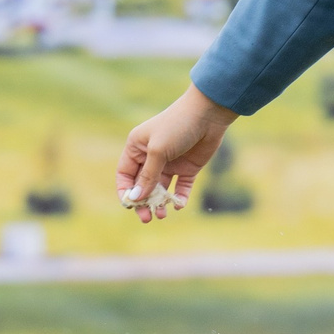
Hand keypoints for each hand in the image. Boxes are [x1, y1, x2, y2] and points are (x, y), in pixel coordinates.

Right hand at [116, 84, 237, 223]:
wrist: (208, 115)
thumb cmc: (177, 126)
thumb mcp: (158, 151)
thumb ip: (147, 176)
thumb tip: (135, 198)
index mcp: (137, 148)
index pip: (125, 174)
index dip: (126, 191)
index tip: (130, 206)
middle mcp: (151, 156)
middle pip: (142, 185)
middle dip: (143, 202)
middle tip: (147, 218)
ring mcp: (170, 163)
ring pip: (160, 189)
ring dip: (160, 203)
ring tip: (162, 214)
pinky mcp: (188, 168)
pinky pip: (180, 188)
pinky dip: (178, 198)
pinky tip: (179, 204)